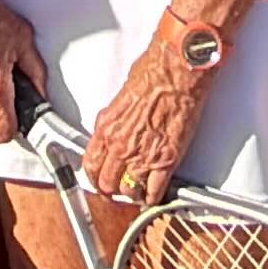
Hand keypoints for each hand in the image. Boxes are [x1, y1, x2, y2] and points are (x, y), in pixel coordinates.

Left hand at [83, 24, 225, 215]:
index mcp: (106, 128)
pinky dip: (154, 197)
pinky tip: (153, 196)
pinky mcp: (166, 159)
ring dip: (132, 193)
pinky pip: (156, 189)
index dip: (93, 177)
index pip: (90, 165)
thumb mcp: (120, 97)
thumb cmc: (153, 74)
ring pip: (130, 190)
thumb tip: (112, 129)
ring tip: (136, 192)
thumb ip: (113, 119)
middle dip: (111, 190)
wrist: (177, 71)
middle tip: (116, 190)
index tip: (98, 180)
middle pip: (107, 183)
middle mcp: (121, 146)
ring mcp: (143, 155)